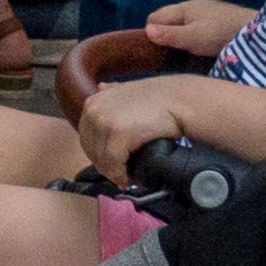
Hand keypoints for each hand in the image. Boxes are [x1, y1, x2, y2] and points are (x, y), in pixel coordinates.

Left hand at [77, 77, 192, 183]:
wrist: (179, 100)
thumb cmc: (157, 98)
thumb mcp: (127, 90)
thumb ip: (111, 92)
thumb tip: (101, 87)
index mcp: (92, 103)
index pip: (86, 139)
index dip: (99, 155)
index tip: (111, 165)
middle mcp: (93, 111)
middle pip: (91, 151)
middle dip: (105, 165)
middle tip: (120, 175)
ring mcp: (103, 122)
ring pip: (101, 160)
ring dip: (114, 172)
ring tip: (126, 177)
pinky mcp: (117, 135)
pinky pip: (113, 164)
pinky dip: (121, 174)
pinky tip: (130, 178)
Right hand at [144, 0, 255, 61]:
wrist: (256, 31)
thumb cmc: (223, 33)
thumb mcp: (194, 37)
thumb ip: (171, 35)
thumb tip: (146, 31)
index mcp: (184, 8)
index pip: (155, 17)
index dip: (151, 33)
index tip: (154, 51)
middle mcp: (192, 8)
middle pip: (166, 21)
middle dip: (163, 37)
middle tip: (166, 56)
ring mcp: (204, 15)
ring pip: (180, 26)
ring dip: (178, 40)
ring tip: (181, 56)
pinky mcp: (215, 23)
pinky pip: (193, 29)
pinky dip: (191, 39)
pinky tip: (197, 51)